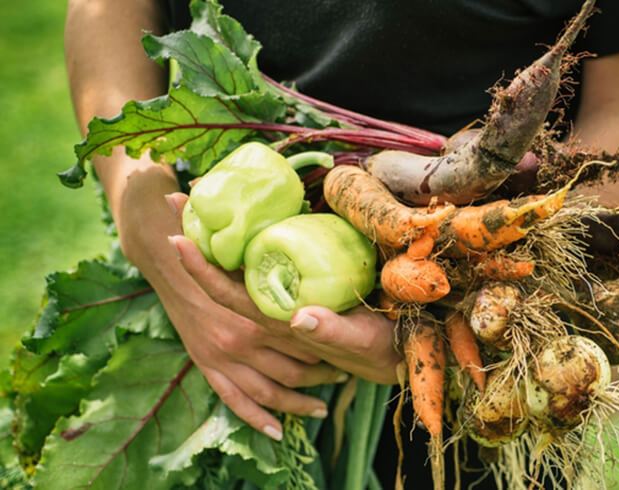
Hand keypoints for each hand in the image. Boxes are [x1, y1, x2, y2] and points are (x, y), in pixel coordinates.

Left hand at [166, 193, 400, 427]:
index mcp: (277, 322)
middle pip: (221, 274)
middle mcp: (271, 311)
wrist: (392, 356)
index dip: (201, 267)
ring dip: (211, 238)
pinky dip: (240, 246)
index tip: (176, 236)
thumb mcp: (359, 341)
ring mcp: (282, 301)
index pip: (229, 293)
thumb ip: (332, 332)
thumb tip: (300, 318)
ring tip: (194, 204)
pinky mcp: (297, 293)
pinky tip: (235, 224)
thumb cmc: (376, 348)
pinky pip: (259, 269)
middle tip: (174, 200)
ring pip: (236, 270)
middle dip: (196, 237)